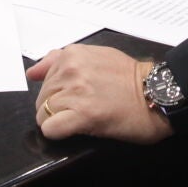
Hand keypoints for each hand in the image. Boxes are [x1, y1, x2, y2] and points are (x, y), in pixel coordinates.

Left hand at [26, 46, 171, 144]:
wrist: (155, 94)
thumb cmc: (129, 78)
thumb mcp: (95, 56)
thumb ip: (60, 60)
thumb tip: (31, 72)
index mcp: (72, 54)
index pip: (43, 78)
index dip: (57, 91)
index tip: (75, 95)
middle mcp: (71, 70)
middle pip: (42, 97)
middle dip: (57, 107)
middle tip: (83, 107)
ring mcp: (76, 92)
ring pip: (43, 114)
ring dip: (59, 120)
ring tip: (83, 117)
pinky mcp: (83, 115)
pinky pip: (50, 128)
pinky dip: (59, 132)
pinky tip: (77, 128)